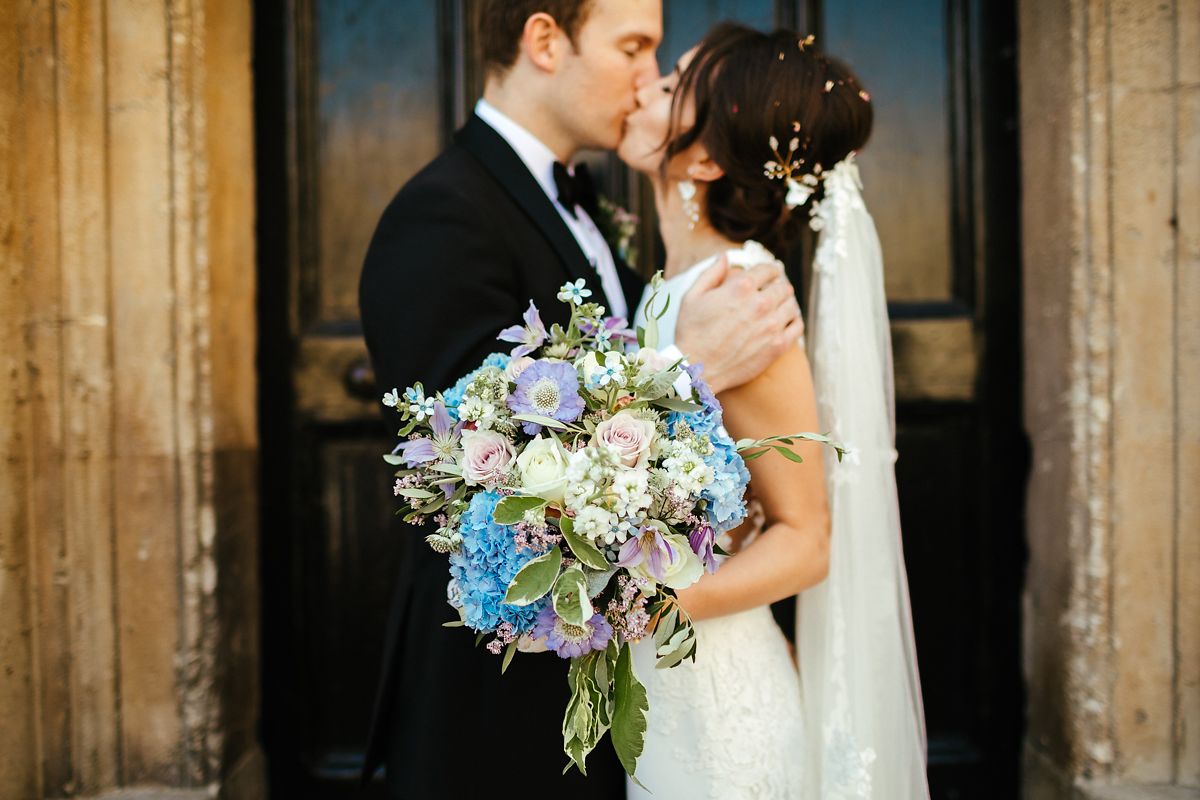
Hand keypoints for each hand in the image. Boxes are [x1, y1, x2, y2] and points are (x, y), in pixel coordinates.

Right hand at [674, 256, 803, 392]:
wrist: (697, 370)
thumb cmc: (691, 333)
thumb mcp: (692, 297)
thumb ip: (711, 273)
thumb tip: (725, 257)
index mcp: (741, 287)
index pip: (768, 269)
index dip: (768, 270)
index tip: (767, 274)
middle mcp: (760, 303)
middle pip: (782, 286)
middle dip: (777, 286)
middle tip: (772, 291)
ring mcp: (771, 325)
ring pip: (792, 304)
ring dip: (786, 302)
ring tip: (778, 306)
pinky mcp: (778, 346)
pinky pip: (798, 326)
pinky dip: (794, 321)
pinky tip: (784, 322)